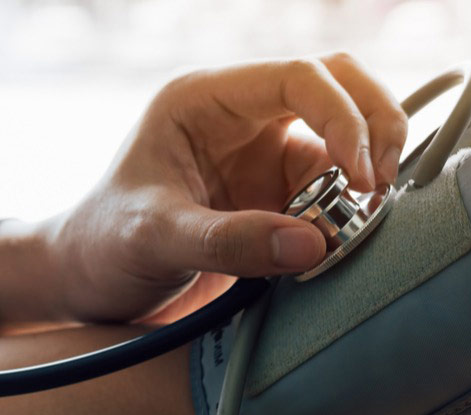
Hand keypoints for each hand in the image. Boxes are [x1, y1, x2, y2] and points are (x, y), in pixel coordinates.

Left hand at [0, 53, 407, 330]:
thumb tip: (314, 243)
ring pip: (346, 137)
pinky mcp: (276, 195)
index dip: (342, 116)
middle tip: (381, 187)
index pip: (298, 76)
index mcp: (204, 101)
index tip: (359, 177)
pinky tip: (343, 243)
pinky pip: (335, 188)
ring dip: (368, 172)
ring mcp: (263, 155)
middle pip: (339, 85)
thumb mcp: (154, 240)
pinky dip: (352, 210)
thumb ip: (227, 240)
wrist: (88, 283)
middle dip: (375, 125)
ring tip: (363, 223)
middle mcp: (240, 117)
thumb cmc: (103, 246)